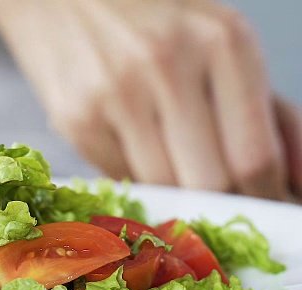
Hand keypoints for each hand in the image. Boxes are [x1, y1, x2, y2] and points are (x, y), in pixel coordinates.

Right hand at [0, 0, 301, 200]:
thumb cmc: (151, 20)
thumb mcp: (220, 43)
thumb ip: (270, 112)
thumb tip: (297, 183)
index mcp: (222, 41)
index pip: (255, 157)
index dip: (264, 196)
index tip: (260, 204)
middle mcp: (167, 64)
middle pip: (209, 182)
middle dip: (217, 199)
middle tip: (213, 190)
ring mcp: (115, 93)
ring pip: (161, 187)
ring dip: (171, 187)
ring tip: (167, 157)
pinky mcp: (75, 118)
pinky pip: (118, 177)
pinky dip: (131, 171)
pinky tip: (129, 140)